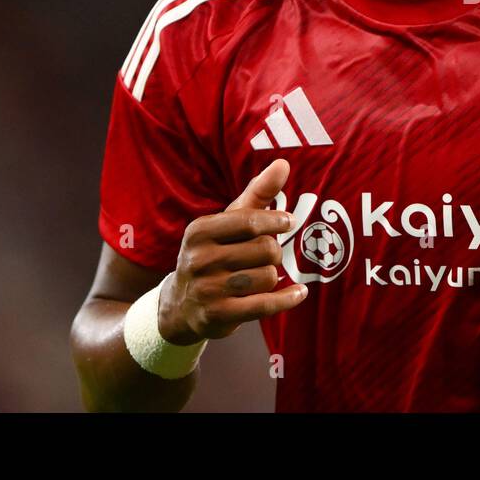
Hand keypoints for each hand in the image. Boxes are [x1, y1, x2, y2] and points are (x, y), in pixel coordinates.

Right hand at [157, 158, 306, 343]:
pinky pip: (264, 305)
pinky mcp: (218, 315)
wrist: (181, 305)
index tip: (289, 222)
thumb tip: (283, 164)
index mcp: (200, 231)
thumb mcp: (228, 222)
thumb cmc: (214, 253)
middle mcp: (199, 259)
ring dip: (273, 277)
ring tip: (262, 276)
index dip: (275, 221)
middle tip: (266, 256)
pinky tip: (299, 293)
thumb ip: (257, 193)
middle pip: (264, 250)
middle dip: (274, 252)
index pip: (248, 221)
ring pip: (267, 277)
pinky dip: (287, 299)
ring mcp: (207, 289)